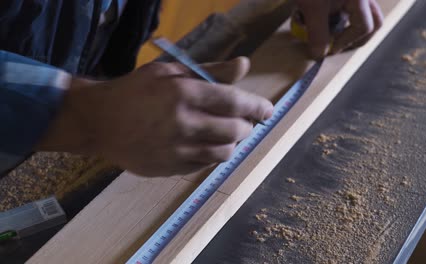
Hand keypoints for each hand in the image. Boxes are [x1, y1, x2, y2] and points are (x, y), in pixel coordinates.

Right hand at [37, 57, 273, 176]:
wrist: (99, 120)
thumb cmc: (136, 90)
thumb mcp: (171, 72)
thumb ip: (210, 71)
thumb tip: (244, 64)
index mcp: (183, 94)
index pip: (234, 102)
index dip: (257, 107)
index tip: (268, 110)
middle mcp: (182, 124)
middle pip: (234, 131)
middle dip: (246, 126)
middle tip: (243, 121)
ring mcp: (175, 150)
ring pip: (223, 153)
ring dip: (232, 143)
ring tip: (225, 134)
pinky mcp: (168, 168)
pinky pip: (203, 166)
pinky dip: (211, 155)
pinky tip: (203, 144)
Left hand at [295, 0, 383, 58]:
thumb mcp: (312, 7)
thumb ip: (317, 32)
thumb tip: (319, 54)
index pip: (364, 27)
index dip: (346, 42)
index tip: (329, 49)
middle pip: (374, 21)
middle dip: (357, 38)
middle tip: (339, 45)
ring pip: (367, 13)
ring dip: (352, 27)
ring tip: (333, 32)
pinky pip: (355, 6)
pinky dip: (345, 15)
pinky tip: (327, 16)